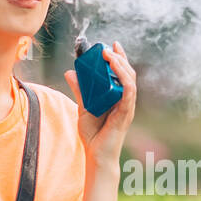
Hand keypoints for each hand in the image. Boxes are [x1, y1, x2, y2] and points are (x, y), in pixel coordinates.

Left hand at [64, 41, 135, 167]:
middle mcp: (125, 100)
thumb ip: (80, 90)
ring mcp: (127, 107)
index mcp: (117, 97)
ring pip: (130, 80)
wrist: (96, 155)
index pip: (122, 74)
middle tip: (109, 47)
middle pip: (128, 73)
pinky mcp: (125, 114)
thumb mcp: (83, 107)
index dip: (119, 58)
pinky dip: (124, 80)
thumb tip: (70, 72)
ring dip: (121, 65)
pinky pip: (129, 93)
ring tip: (109, 55)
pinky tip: (117, 71)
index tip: (112, 45)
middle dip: (120, 57)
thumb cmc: (93, 134)